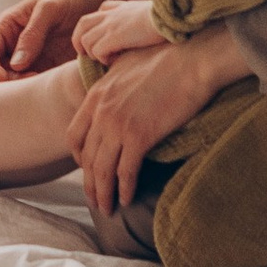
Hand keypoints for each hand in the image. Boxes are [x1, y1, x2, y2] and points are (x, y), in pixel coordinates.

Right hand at [0, 0, 127, 77]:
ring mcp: (35, 58)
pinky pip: (40, 85)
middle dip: (9, 82)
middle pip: (0, 73)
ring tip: (46, 82)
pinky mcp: (52, 68)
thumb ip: (33, 33)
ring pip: (18, 83)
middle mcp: (17, 45)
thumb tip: (15, 64)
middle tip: (32, 81)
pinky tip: (56, 84)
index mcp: (9, 26)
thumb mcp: (51, 7)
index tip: (3, 78)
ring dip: (26, 88)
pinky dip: (42, 89)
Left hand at [65, 28, 244, 226]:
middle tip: (95, 198)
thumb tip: (112, 92)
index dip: (78, 156)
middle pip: (86, 158)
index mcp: (96, 95)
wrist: (191, 59)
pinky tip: (127, 199)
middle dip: (89, 183)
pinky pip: (125, 172)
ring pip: (102, 170)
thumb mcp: (126, 64)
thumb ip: (112, 81)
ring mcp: (119, 125)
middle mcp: (102, 112)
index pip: (74, 135)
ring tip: (107, 208)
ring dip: (103, 193)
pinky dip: (124, 189)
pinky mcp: (140, 137)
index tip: (87, 168)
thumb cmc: (166, 57)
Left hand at [72, 0, 162, 67]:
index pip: (96, 14)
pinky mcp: (114, 36)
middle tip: (89, 55)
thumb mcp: (148, 14)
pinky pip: (97, 50)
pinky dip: (103, 58)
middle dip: (80, 41)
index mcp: (119, 8)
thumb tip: (140, 32)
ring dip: (93, 53)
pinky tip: (115, 60)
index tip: (100, 42)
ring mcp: (110, 25)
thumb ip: (138, 20)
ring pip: (85, 40)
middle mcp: (110, 14)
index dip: (93, 29)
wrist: (170, 16)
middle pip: (82, 24)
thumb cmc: (166, 19)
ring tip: (106, 59)